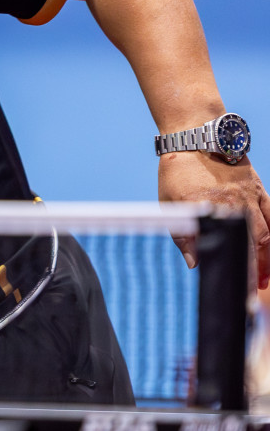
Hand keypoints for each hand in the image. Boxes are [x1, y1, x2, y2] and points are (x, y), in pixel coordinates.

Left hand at [159, 152, 269, 289]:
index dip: (236, 272)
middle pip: (251, 246)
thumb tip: (195, 264)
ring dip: (267, 259)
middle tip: (252, 294)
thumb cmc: (178, 170)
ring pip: (267, 234)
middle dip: (254, 272)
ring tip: (263, 280)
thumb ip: (183, 234)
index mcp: (211, 210)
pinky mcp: (259, 189)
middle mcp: (235, 205)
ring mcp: (251, 197)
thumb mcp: (170, 202)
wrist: (197, 136)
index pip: (228, 248)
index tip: (238, 293)